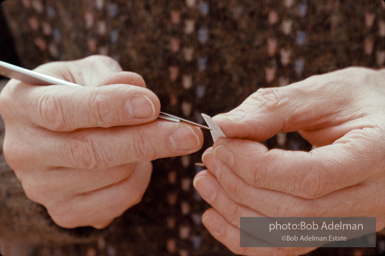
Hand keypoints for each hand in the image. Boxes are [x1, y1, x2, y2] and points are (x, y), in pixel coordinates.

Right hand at [0, 56, 202, 228]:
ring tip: (145, 139)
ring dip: (142, 158)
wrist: (55, 134)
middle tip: (188, 135)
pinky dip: (138, 181)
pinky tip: (136, 164)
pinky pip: (116, 202)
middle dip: (147, 141)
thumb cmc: (74, 96)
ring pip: (110, 177)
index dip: (111, 107)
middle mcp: (25, 150)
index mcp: (23, 105)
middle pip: (91, 151)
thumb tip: (137, 90)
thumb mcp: (84, 72)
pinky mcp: (64, 211)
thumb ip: (108, 75)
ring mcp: (42, 187)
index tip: (152, 106)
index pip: (65, 110)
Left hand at [194, 67, 384, 254]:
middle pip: (294, 212)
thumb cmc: (358, 101)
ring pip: (286, 236)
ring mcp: (354, 221)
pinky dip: (246, 238)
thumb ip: (273, 107)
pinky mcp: (332, 228)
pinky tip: (216, 217)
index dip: (255, 166)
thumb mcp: (323, 92)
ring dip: (235, 214)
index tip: (222, 145)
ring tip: (205, 183)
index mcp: (375, 157)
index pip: (309, 178)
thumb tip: (223, 125)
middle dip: (240, 187)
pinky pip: (287, 246)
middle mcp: (372, 199)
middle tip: (210, 161)